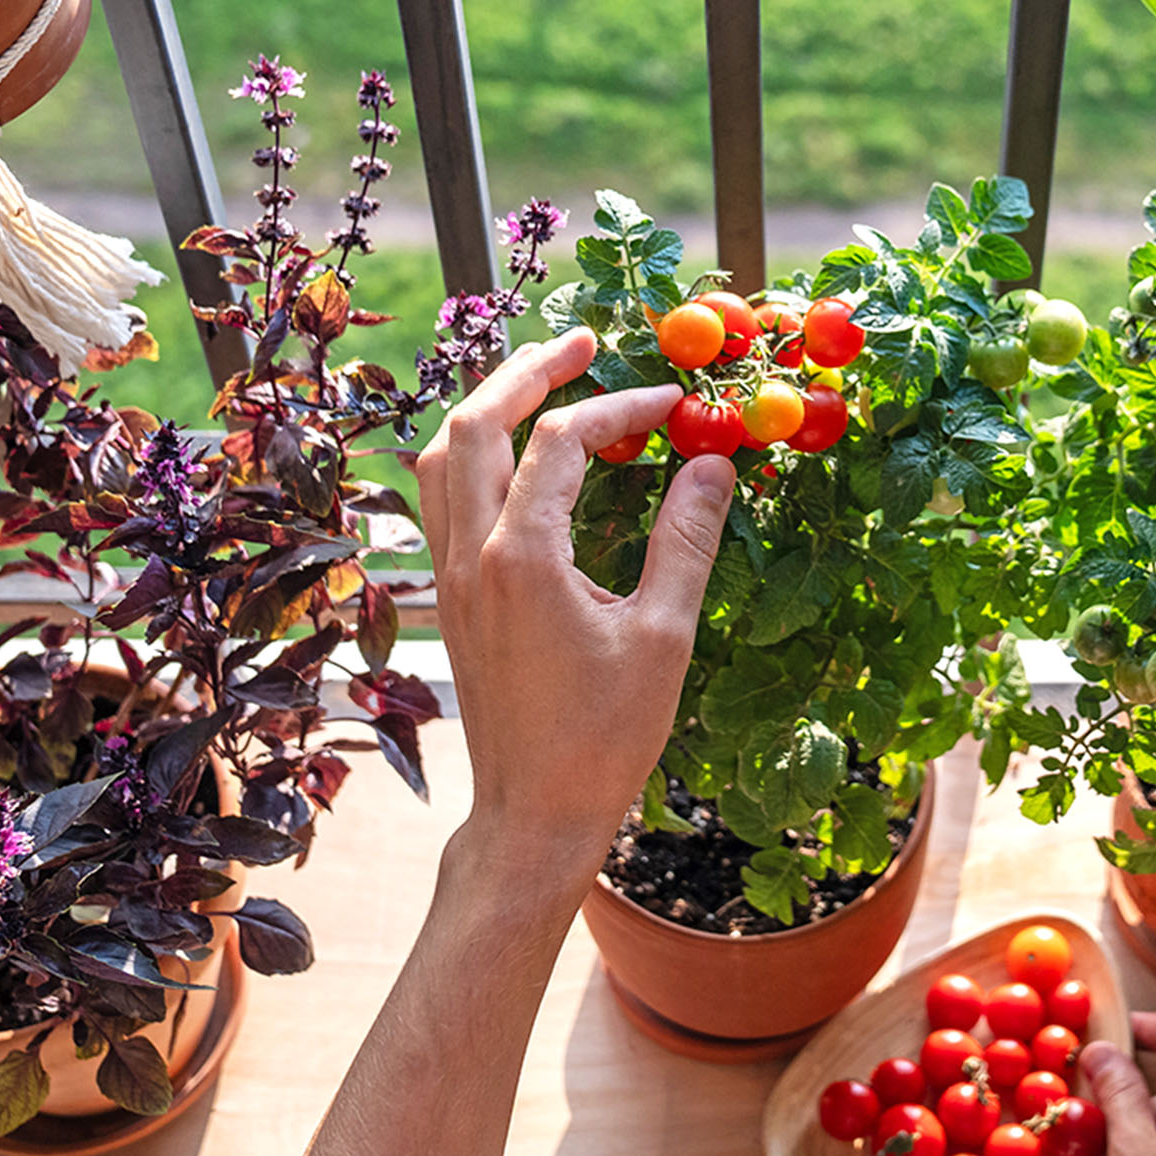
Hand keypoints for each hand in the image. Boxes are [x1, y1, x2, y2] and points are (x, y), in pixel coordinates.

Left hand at [415, 329, 735, 864]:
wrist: (534, 813)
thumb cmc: (604, 736)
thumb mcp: (663, 635)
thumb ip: (686, 540)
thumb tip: (714, 462)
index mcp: (522, 557)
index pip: (563, 439)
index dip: (620, 407)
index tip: (673, 406)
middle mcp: (472, 555)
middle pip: (475, 423)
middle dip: (528, 370)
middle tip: (583, 342)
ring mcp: (451, 577)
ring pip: (442, 457)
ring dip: (490, 407)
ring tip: (542, 382)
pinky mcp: (451, 599)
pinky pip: (441, 500)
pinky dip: (473, 456)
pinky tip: (516, 460)